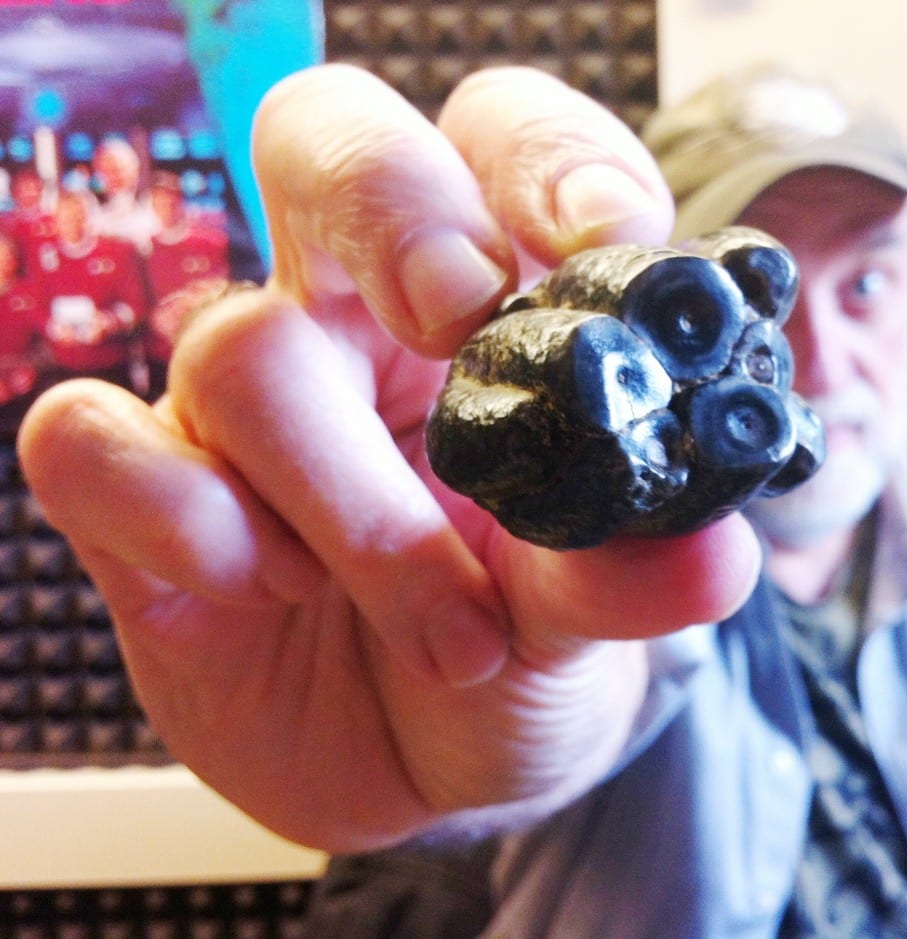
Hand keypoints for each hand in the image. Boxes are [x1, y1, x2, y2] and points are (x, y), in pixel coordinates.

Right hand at [17, 65, 760, 850]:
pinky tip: (263, 592)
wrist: (427, 767)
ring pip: (241, 350)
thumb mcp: (587, 619)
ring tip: (443, 630)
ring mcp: (238, 405)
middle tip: (455, 316)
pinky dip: (183, 524)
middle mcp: (351, 323)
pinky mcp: (144, 496)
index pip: (501, 142)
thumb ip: (633, 569)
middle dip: (392, 207)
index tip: (601, 242)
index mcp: (487, 309)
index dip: (546, 159)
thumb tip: (711, 545)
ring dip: (351, 503)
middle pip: (329, 145)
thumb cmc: (519, 657)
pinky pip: (89, 445)